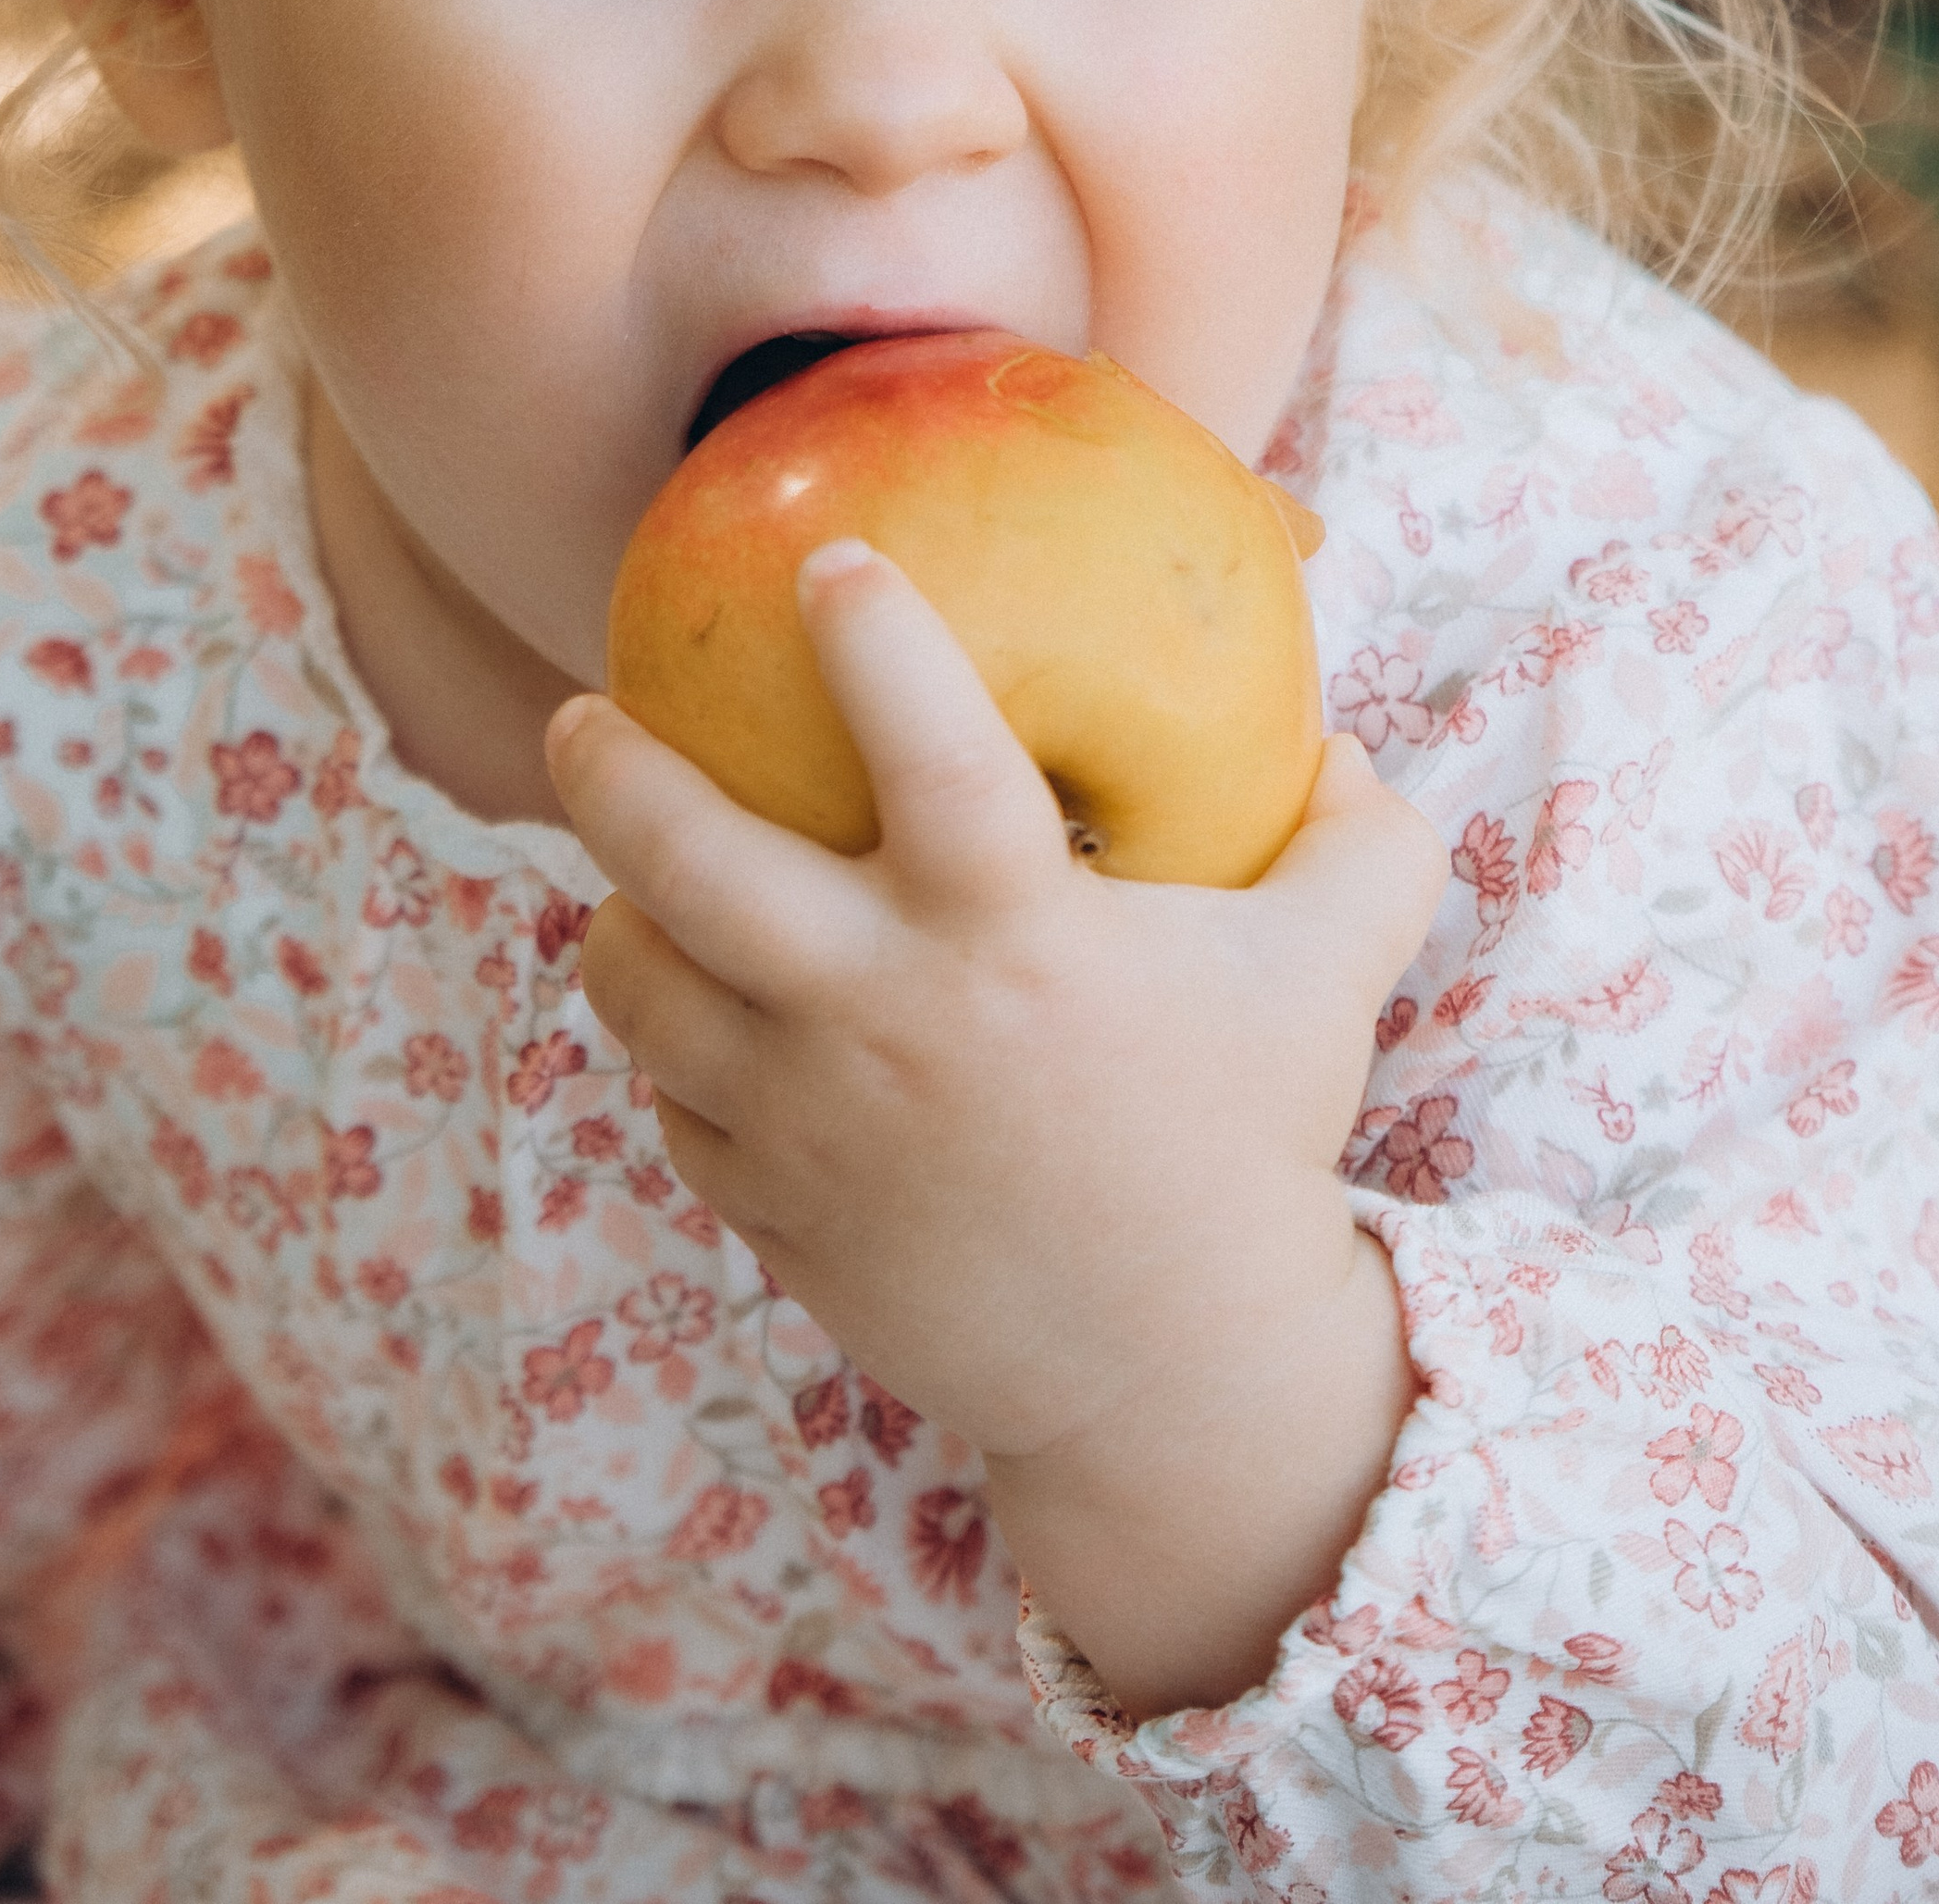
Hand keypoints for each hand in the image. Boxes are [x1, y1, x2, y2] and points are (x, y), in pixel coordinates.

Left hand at [549, 539, 1446, 1712]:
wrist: (1173, 1380)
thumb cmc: (1250, 1149)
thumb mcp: (1331, 979)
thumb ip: (1360, 846)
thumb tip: (1347, 744)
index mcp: (1013, 934)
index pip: (925, 745)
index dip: (872, 639)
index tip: (827, 560)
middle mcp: (882, 1014)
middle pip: (690, 863)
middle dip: (611, 768)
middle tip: (578, 709)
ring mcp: (807, 1120)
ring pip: (639, 985)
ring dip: (617, 912)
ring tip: (624, 870)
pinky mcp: (770, 1209)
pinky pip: (673, 1101)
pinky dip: (673, 1045)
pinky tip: (700, 1010)